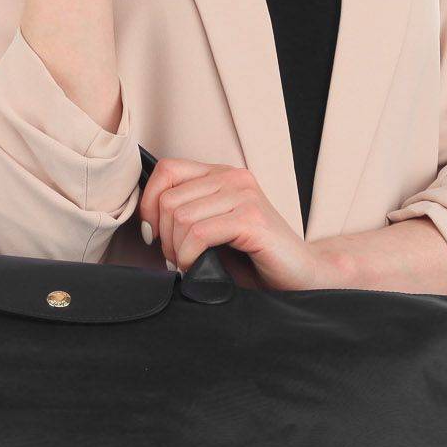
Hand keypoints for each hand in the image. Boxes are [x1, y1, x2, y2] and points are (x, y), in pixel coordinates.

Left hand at [139, 159, 324, 290]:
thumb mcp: (213, 229)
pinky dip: (189, 256)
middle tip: (178, 258)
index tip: (154, 234)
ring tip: (191, 264)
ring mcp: (244, 195)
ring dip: (177, 250)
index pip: (167, 170)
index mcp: (222, 175)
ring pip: (181, 217)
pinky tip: (199, 266)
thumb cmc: (255, 259)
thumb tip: (145, 221)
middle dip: (164, 237)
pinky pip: (199, 234)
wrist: (301, 276)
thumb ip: (186, 215)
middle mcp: (234, 178)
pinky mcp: (252, 219)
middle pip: (169, 199)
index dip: (149, 204)